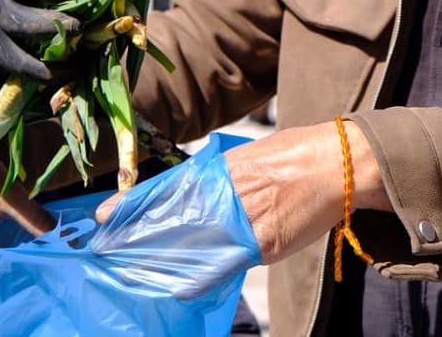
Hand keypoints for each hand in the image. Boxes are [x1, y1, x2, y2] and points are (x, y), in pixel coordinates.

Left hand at [95, 120, 386, 264]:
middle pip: (169, 220)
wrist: (337, 165)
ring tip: (131, 271)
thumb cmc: (296, 154)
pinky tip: (177, 288)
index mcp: (219, 169)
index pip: (165, 187)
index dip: (133, 205)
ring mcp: (242, 220)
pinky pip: (223, 263)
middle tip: (109, 251)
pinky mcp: (262, 243)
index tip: (104, 217)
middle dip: (138, 237)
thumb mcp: (248, 156)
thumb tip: (195, 189)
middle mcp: (224, 193)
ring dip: (160, 260)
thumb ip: (219, 176)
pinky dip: (198, 277)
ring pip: (190, 244)